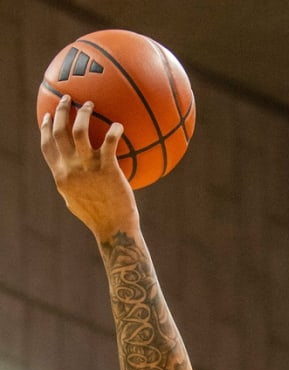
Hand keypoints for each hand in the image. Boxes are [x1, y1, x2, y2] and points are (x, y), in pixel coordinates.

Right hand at [40, 95, 138, 238]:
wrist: (114, 229)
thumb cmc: (100, 218)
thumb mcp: (77, 201)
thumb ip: (72, 185)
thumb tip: (73, 175)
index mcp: (61, 176)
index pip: (47, 147)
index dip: (46, 128)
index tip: (49, 115)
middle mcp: (70, 170)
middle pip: (59, 132)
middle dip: (61, 111)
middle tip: (68, 98)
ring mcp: (88, 169)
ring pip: (78, 132)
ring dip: (83, 114)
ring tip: (90, 104)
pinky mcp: (107, 170)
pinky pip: (109, 142)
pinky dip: (114, 131)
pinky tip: (119, 125)